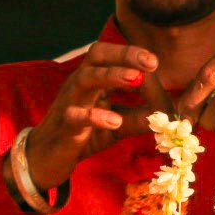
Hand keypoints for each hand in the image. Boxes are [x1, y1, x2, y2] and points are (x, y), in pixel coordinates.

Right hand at [23, 43, 169, 190]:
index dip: (133, 56)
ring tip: (135, 79)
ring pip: (85, 79)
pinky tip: (114, 120)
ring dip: (111, 76)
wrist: (45, 159)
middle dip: (124, 55)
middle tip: (150, 62)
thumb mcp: (116, 126)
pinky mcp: (64, 127)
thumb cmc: (83, 135)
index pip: (112, 57)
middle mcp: (80, 85)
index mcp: (93, 80)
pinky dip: (94, 116)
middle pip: (97, 56)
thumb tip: (170, 114)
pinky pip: (76, 116)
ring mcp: (69, 103)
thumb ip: (139, 117)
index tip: (154, 62)